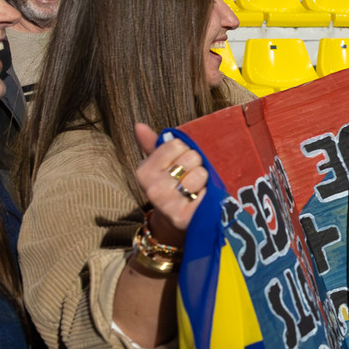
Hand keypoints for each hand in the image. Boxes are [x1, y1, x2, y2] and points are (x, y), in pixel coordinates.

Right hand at [134, 124, 208, 246]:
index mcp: (144, 171)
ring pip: (200, 174)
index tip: (180, 165)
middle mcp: (152, 188)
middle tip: (190, 178)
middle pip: (191, 157)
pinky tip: (201, 200)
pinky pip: (207, 193)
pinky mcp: (184, 217)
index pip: (177, 144)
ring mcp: (167, 204)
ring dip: (204, 180)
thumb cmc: (171, 188)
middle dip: (196, 165)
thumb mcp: (160, 166)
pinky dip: (209, 194)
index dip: (185, 152)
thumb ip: (153, 145)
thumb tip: (139, 125)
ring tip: (196, 190)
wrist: (175, 223)